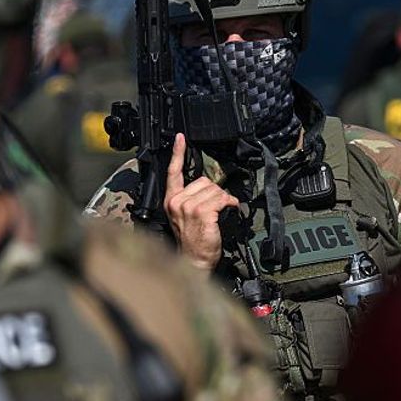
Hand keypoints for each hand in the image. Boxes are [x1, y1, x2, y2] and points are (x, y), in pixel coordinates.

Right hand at [164, 134, 238, 271]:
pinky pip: (221, 199)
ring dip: (223, 199)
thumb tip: (209, 187)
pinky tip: (228, 211)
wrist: (194, 262)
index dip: (177, 153)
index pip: (173, 172)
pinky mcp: (202, 213)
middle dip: (215, 192)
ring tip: (221, 212)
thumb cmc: (192, 242)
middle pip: (204, 180)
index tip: (180, 138)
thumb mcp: (184, 217)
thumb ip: (190, 200)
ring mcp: (188, 207)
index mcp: (171, 201)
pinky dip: (229, 203)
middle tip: (216, 207)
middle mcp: (176, 202)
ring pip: (215, 189)